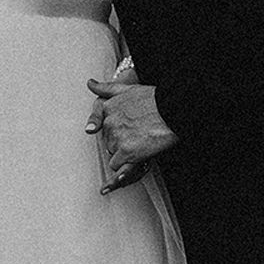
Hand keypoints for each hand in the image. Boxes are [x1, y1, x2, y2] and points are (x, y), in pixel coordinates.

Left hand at [85, 71, 177, 189]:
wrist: (173, 109)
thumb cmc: (156, 100)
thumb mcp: (129, 89)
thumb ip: (107, 89)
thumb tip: (90, 84)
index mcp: (109, 107)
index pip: (99, 122)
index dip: (102, 126)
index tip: (98, 130)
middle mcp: (110, 122)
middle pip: (108, 141)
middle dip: (121, 142)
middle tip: (139, 137)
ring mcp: (118, 138)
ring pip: (113, 155)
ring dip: (124, 156)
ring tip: (141, 148)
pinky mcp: (127, 152)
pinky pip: (118, 168)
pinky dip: (122, 172)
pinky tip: (117, 179)